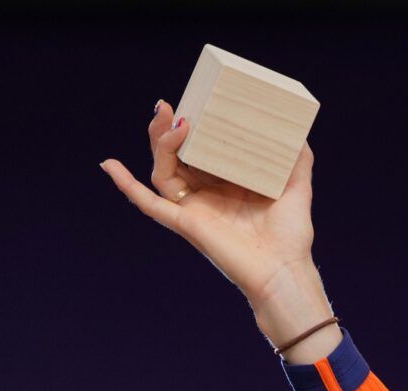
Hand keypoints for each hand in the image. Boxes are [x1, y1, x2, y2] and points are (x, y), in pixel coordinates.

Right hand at [98, 100, 317, 302]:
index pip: (202, 150)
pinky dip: (126, 185)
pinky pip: (148, 203)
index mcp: (226, 185)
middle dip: (167, 129)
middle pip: (175, 156)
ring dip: (159, 143)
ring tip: (166, 119)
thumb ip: (298, 161)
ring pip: (162, 170)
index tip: (194, 101)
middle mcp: (206, 195)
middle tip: (169, 105)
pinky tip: (109, 165)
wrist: (284, 271)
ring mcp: (193, 209)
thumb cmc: (291, 237)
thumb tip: (298, 132)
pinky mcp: (185, 224)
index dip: (193, 127)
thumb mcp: (296, 189)